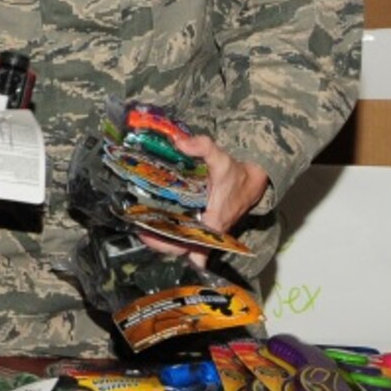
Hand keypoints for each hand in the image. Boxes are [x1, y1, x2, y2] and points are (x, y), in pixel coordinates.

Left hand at [134, 132, 268, 269]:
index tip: (147, 235)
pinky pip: (184, 238)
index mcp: (213, 222)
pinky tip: (153, 226)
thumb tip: (179, 142)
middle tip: (139, 229)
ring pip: (180, 245)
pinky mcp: (202, 227)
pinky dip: (170, 235)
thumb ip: (202, 147)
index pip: (189, 244)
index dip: (167, 244)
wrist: (251, 182)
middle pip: (179, 249)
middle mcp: (208, 232)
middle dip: (158, 242)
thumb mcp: (221, 158)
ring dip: (161, 239)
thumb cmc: (235, 174)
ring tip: (141, 226)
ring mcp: (205, 232)